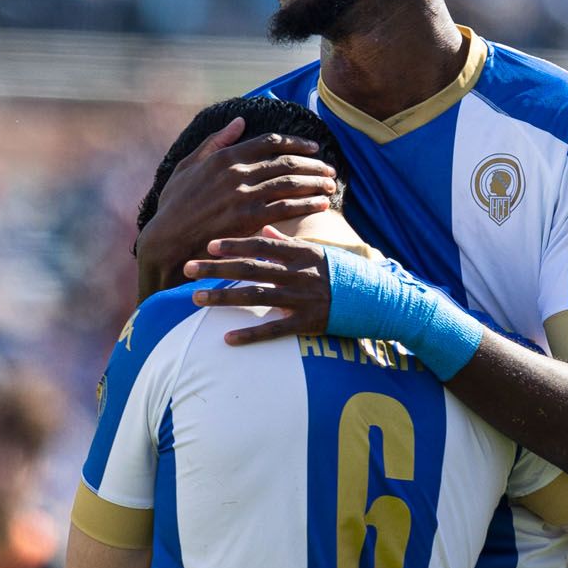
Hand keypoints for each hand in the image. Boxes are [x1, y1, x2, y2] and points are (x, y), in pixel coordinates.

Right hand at [134, 118, 336, 296]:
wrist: (167, 240)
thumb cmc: (174, 205)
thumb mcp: (187, 167)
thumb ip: (215, 142)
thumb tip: (239, 121)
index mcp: (225, 157)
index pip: (270, 142)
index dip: (297, 142)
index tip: (313, 147)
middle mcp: (237, 172)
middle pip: (286, 161)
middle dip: (313, 164)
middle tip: (329, 169)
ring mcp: (244, 195)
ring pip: (290, 182)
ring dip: (314, 182)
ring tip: (330, 185)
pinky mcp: (249, 218)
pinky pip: (287, 207)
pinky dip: (308, 204)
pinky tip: (321, 204)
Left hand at [183, 236, 331, 344]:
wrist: (380, 299)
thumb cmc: (345, 273)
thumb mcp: (320, 252)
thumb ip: (289, 243)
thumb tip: (265, 229)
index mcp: (301, 253)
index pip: (261, 245)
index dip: (234, 244)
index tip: (209, 245)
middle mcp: (298, 274)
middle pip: (249, 268)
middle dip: (216, 268)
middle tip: (187, 268)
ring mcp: (301, 298)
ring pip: (255, 296)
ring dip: (223, 297)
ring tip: (196, 298)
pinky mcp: (307, 323)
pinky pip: (273, 330)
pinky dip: (249, 334)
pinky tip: (226, 338)